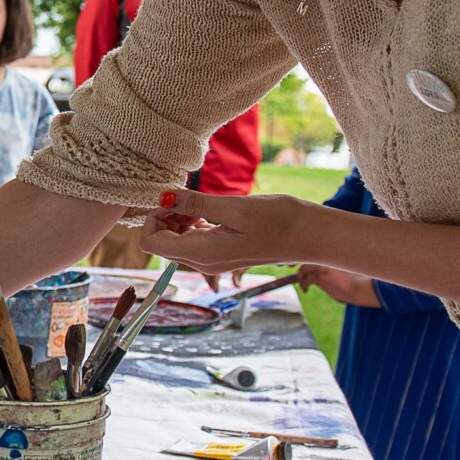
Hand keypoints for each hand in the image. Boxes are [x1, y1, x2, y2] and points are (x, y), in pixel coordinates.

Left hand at [139, 189, 317, 277]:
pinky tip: (209, 212)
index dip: (152, 219)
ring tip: (200, 205)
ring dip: (178, 221)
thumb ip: (196, 204)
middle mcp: (203, 262)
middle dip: (165, 219)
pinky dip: (192, 225)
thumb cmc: (278, 220)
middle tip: (187, 200)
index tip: (172, 200)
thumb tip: (164, 196)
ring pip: (176, 242)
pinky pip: (193, 241)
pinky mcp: (222, 253)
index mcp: (202, 253)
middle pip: (160, 243)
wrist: (309, 235)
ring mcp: (212, 260)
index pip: (151, 244)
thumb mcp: (234, 207)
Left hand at [296, 263, 381, 308]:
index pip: (311, 253)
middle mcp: (324, 258)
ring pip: (303, 269)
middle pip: (304, 259)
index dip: (302, 258)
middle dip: (296, 265)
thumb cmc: (353, 282)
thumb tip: (320, 277)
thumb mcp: (342, 271)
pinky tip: (305, 290)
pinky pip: (306, 279)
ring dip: (301, 277)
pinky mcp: (319, 275)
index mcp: (329, 255)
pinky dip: (304, 285)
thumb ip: (330, 270)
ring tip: (303, 285)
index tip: (295, 263)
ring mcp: (321, 265)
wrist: (357, 288)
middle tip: (294, 272)